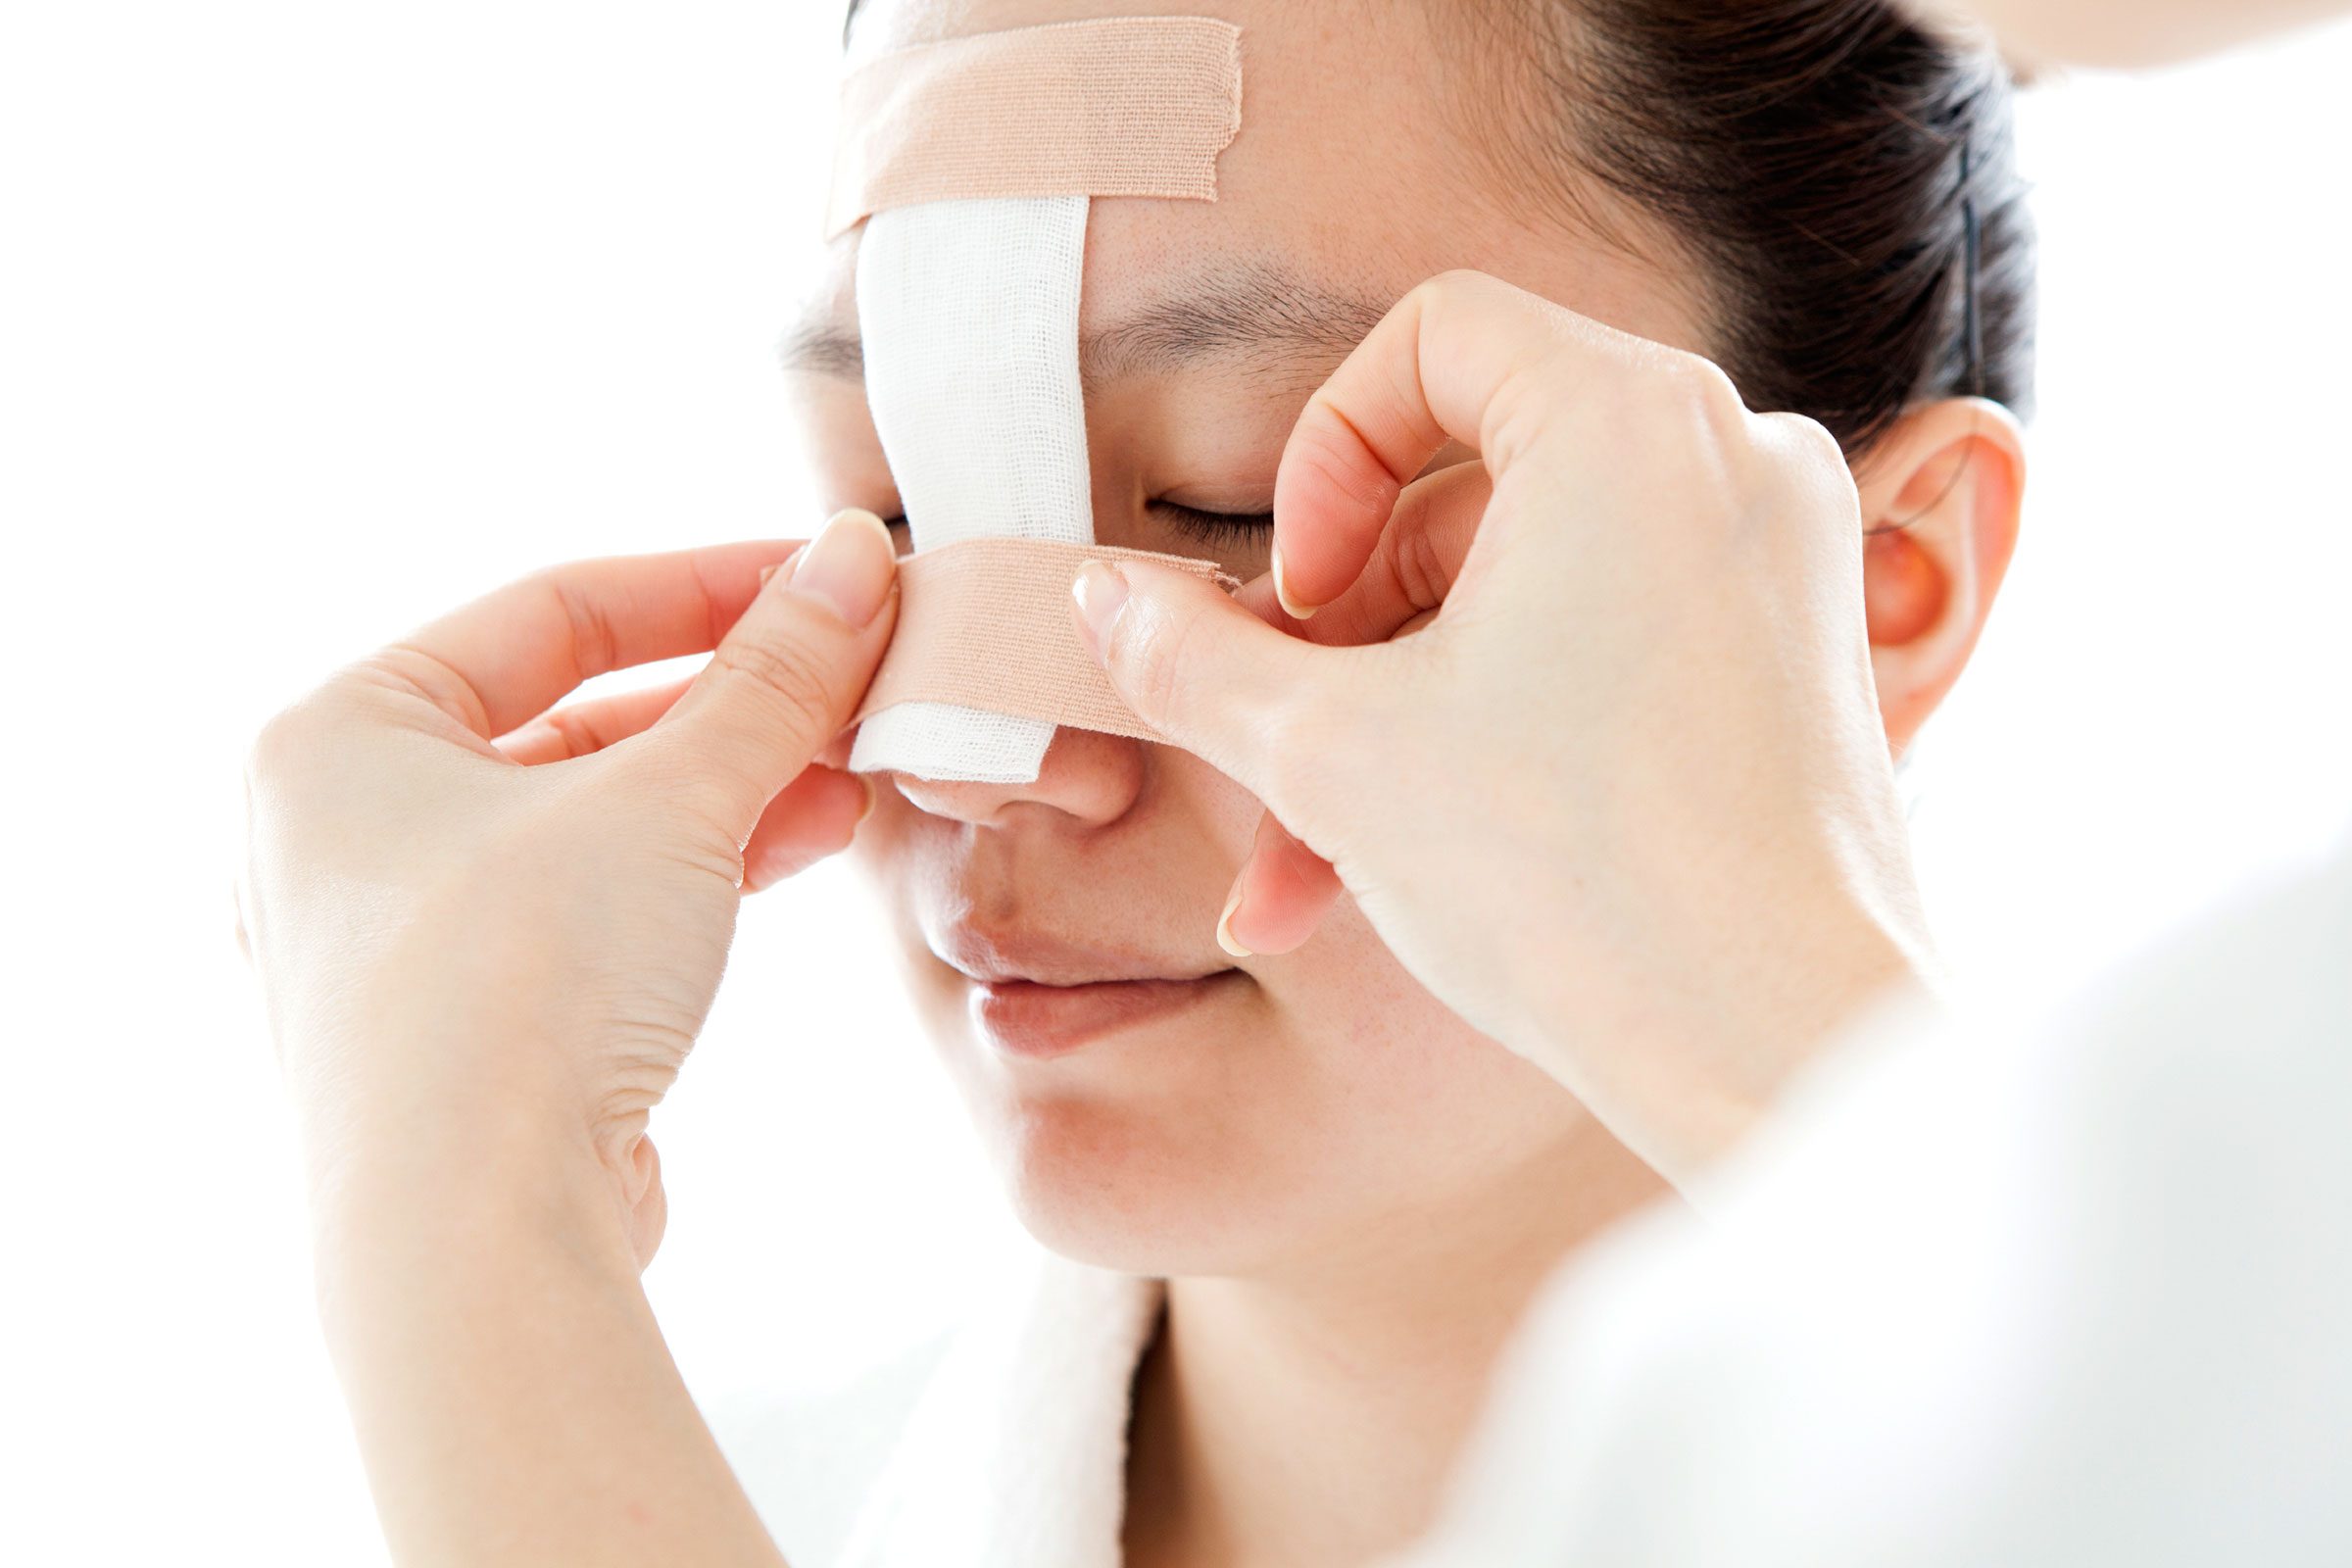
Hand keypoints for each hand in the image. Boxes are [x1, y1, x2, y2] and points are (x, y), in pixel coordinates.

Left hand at [239, 509, 898, 1260]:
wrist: (475, 1236)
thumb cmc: (521, 988)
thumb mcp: (672, 799)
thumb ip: (770, 677)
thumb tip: (853, 559)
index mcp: (343, 733)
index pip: (554, 612)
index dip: (709, 585)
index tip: (826, 578)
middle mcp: (351, 828)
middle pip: (582, 718)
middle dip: (735, 704)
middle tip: (856, 682)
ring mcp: (407, 936)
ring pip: (599, 820)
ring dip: (735, 789)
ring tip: (852, 778)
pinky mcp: (473, 1029)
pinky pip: (599, 906)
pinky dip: (699, 871)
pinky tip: (805, 846)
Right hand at [1072, 272, 1931, 1183]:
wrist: (1786, 1052)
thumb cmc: (1576, 881)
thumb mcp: (1332, 754)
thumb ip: (1196, 657)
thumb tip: (1106, 601)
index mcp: (1630, 420)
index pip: (1434, 335)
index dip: (1323, 455)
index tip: (1294, 602)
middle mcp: (1733, 457)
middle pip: (1471, 490)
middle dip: (1338, 635)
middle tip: (1263, 743)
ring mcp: (1779, 563)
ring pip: (1531, 595)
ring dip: (1397, 717)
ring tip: (1300, 873)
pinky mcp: (1796, 662)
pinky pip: (1613, 647)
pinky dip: (1506, 729)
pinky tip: (1396, 868)